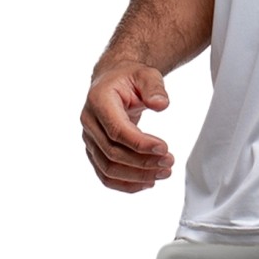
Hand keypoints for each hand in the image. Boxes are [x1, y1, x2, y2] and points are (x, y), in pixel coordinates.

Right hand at [80, 62, 173, 192]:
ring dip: (137, 176)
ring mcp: (90, 138)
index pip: (117, 130)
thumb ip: (155, 87)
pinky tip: (148, 182)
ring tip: (163, 173)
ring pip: (108, 168)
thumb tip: (161, 104)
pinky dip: (126, 184)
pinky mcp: (94, 150)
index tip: (164, 148)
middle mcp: (89, 121)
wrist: (114, 80)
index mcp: (99, 101)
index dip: (140, 144)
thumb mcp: (147, 74)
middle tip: (169, 162)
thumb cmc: (130, 77)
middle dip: (143, 162)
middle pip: (112, 153)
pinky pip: (105, 174)